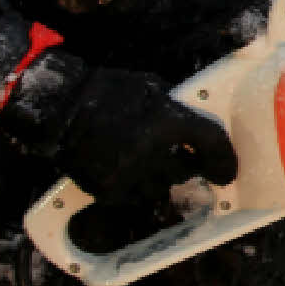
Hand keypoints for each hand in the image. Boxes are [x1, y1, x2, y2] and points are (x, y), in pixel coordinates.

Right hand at [1, 55, 239, 254]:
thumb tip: (193, 126)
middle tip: (179, 157)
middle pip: (186, 171)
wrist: (59, 108)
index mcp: (167, 120)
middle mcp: (151, 151)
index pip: (211, 143)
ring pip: (160, 187)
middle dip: (186, 165)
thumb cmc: (105, 91)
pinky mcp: (109, 190)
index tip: (226, 171)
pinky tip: (125, 167)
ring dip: (159, 177)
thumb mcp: (151, 88)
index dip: (224, 159)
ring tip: (145, 160)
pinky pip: (134, 197)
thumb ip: (175, 110)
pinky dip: (135, 186)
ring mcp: (129, 174)